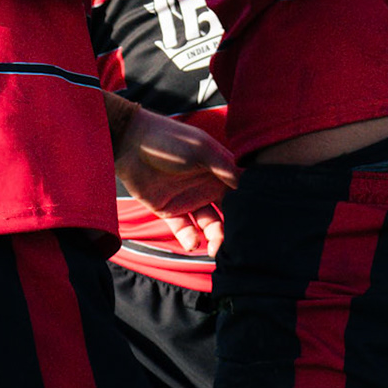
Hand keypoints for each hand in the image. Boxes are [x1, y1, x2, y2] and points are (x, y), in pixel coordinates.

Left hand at [115, 107, 239, 255]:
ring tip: (215, 248)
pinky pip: (184, 230)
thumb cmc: (168, 140)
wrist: (129, 144)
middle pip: (228, 212)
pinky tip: (192, 242)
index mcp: (219, 169)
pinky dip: (190, 239)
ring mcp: (189, 199)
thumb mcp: (201, 149)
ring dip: (215, 238)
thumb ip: (225, 167)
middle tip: (236, 242)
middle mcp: (207, 185)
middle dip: (234, 227)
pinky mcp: (169, 210)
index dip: (249, 205)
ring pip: (209, 225)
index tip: (257, 222)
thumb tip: (248, 184)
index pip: (240, 190)